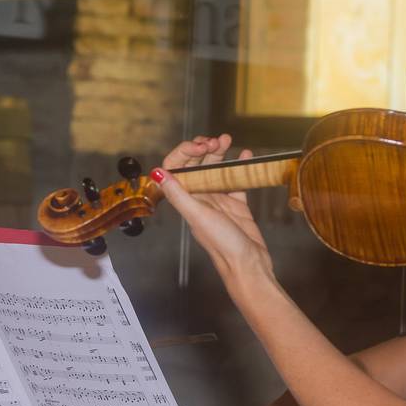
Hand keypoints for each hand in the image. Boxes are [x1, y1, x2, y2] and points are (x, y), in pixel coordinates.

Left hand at [153, 136, 271, 283]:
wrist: (249, 265)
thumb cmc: (223, 245)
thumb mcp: (198, 216)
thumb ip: (178, 194)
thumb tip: (157, 172)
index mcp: (186, 199)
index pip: (176, 168)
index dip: (185, 153)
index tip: (201, 147)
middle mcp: (199, 198)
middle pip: (197, 165)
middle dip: (205, 149)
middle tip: (218, 140)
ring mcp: (218, 200)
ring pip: (216, 169)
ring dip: (221, 154)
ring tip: (229, 140)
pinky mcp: (236, 204)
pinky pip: (236, 180)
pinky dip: (240, 166)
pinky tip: (245, 156)